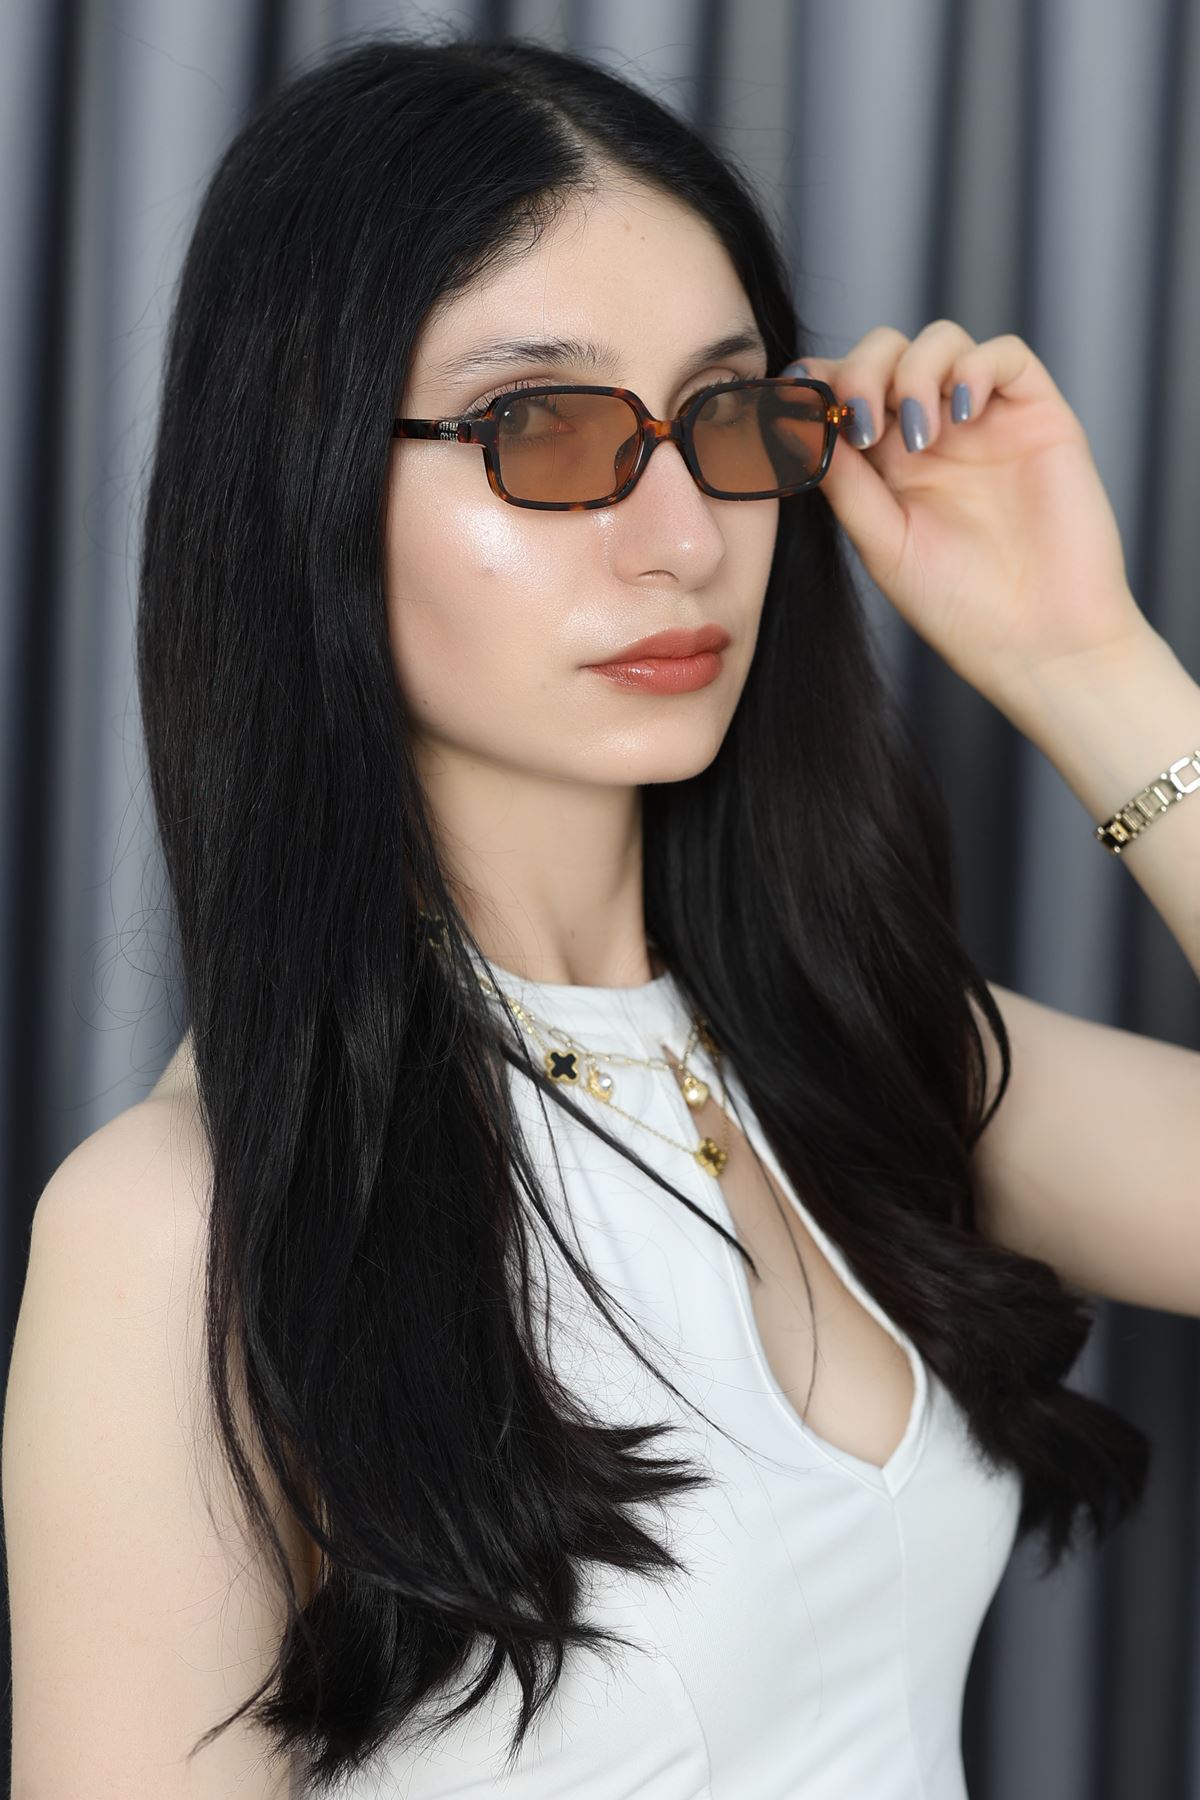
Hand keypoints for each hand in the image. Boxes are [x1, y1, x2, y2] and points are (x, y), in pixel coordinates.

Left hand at [790, 322, 1152, 711]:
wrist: (1038, 642)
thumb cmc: (959, 607)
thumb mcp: (883, 544)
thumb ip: (845, 483)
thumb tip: (797, 424)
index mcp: (885, 463)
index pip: (845, 392)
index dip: (819, 383)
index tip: (797, 399)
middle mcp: (932, 432)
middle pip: (887, 353)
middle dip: (863, 370)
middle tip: (860, 421)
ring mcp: (984, 421)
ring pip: (940, 341)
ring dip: (916, 371)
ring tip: (920, 433)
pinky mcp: (1037, 416)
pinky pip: (1007, 354)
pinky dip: (976, 366)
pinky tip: (962, 413)